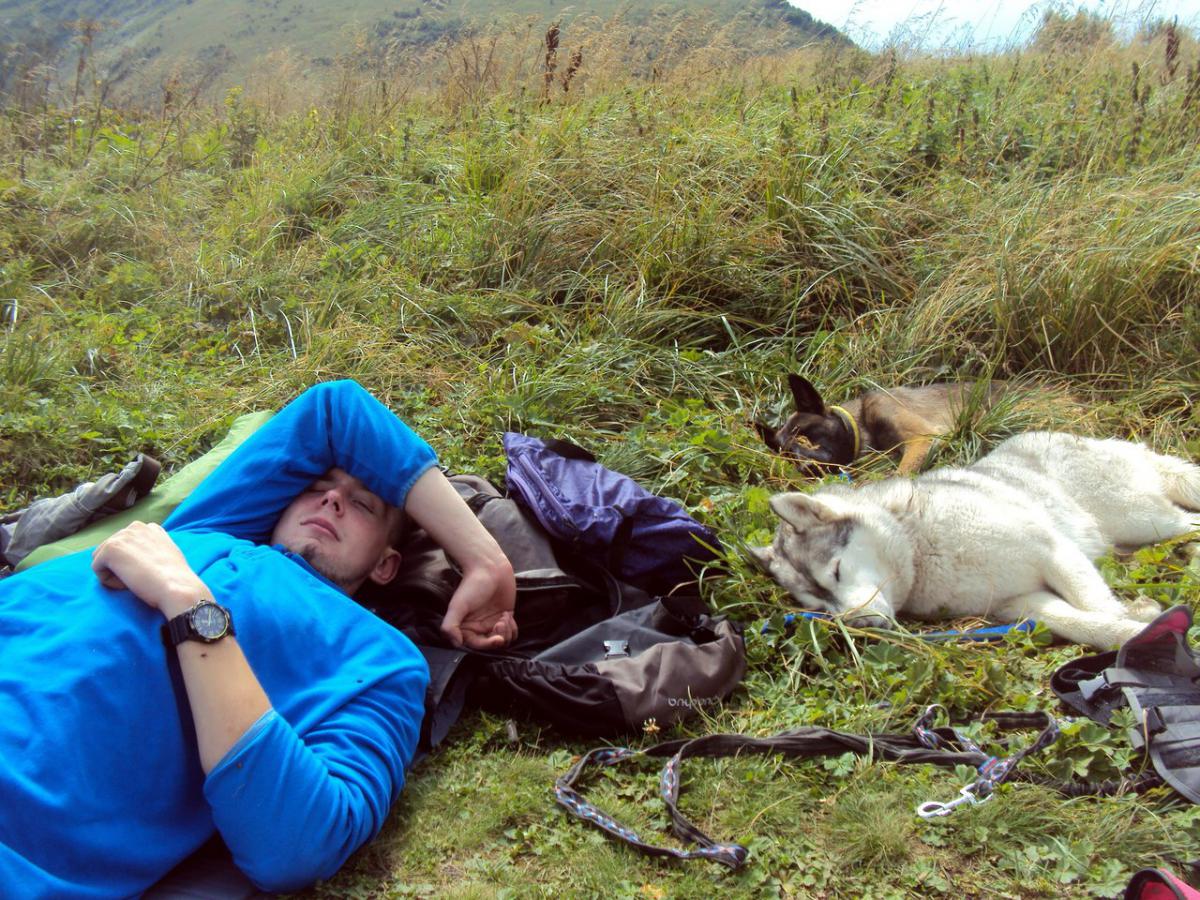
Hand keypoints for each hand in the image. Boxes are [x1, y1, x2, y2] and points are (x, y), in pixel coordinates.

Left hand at [91, 521, 209, 616]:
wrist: (177, 586)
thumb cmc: (175, 578)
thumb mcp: (167, 554)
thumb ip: (152, 548)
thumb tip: (139, 558)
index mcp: (150, 528)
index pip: (127, 544)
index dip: (132, 561)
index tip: (146, 572)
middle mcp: (135, 527)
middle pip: (112, 551)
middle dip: (121, 566)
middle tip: (140, 578)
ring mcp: (121, 536)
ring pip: (102, 559)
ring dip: (114, 573)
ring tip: (134, 580)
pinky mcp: (110, 549)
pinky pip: (97, 568)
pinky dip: (109, 581)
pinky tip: (128, 584)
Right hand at [440, 558, 516, 649]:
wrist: (490, 568)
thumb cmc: (472, 585)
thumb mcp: (458, 605)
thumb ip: (450, 625)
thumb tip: (455, 644)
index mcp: (465, 627)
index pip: (476, 645)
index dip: (487, 645)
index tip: (497, 639)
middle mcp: (478, 627)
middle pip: (491, 645)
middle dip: (499, 638)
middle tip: (500, 623)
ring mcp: (492, 623)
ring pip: (503, 640)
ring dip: (507, 632)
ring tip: (504, 617)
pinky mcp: (504, 617)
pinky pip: (511, 632)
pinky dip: (512, 628)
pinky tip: (508, 614)